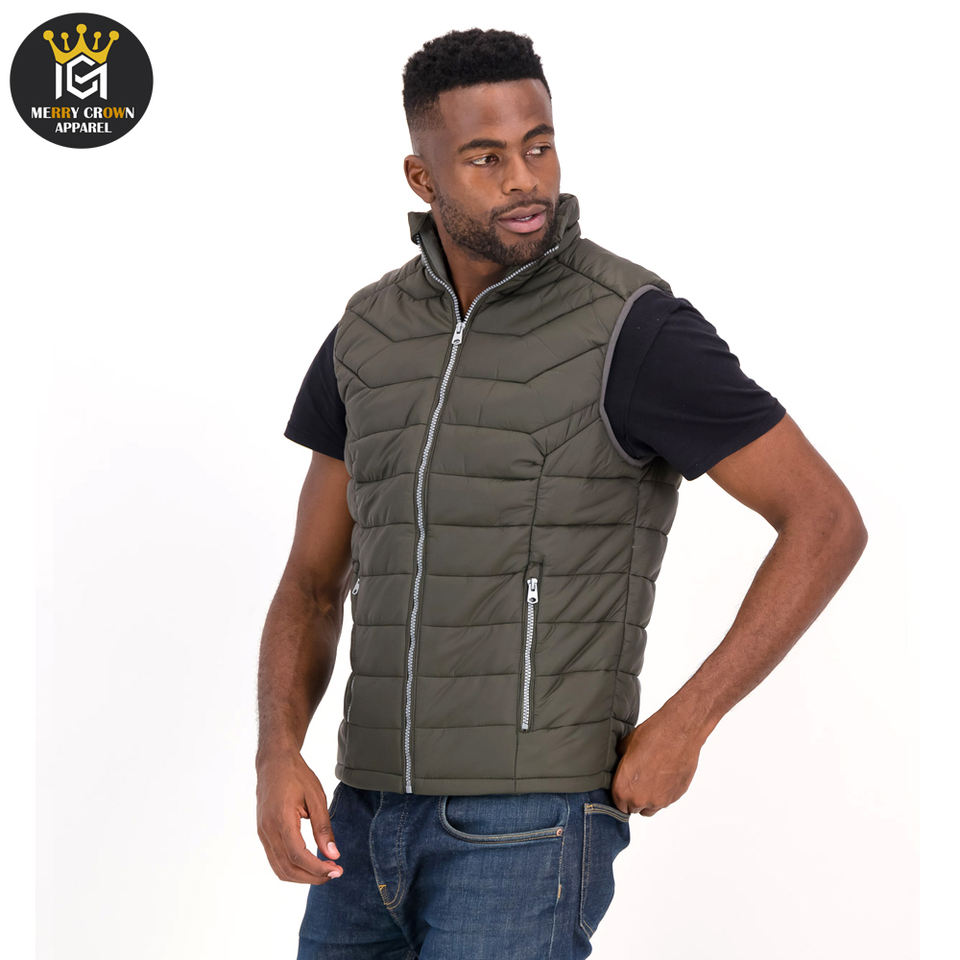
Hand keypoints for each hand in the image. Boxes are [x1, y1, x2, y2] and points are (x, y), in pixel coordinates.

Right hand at [256, 751, 342, 882]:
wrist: (274, 762)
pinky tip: (309, 863)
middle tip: (334, 873)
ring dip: (302, 876)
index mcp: (281, 820)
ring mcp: (263, 833)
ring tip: (323, 871)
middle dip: (312, 877)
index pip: (298, 856)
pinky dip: (292, 868)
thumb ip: (323, 828)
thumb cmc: (297, 775)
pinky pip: (275, 859)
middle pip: (288, 868)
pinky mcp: (263, 833)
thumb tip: (333, 855)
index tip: (336, 871)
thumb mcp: (316, 797)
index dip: (317, 869)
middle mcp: (268, 830)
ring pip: (279, 868)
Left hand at [610, 709, 704, 816]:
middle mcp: (641, 800)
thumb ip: (619, 765)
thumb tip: (619, 767)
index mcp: (623, 789)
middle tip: (638, 778)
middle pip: (634, 808)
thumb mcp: (624, 747)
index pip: (618, 804)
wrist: (678, 732)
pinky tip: (664, 773)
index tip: (624, 784)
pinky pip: (666, 800)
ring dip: (649, 797)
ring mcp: (660, 800)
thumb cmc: (651, 736)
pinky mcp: (676, 796)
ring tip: (652, 775)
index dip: (621, 794)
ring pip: (651, 807)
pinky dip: (664, 791)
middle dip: (634, 797)